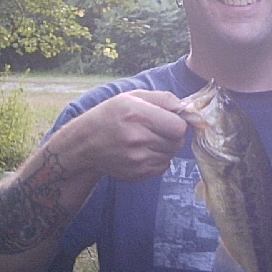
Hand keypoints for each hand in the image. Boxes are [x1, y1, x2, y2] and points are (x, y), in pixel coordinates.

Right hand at [64, 89, 187, 181]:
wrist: (85, 143)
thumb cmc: (111, 115)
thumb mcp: (133, 97)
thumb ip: (163, 98)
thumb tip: (185, 108)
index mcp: (138, 115)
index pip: (179, 127)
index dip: (178, 122)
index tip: (169, 119)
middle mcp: (137, 139)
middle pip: (178, 142)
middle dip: (173, 135)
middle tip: (158, 129)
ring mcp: (137, 160)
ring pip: (171, 155)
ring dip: (166, 147)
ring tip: (149, 139)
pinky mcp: (137, 174)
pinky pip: (163, 167)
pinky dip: (159, 159)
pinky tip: (144, 151)